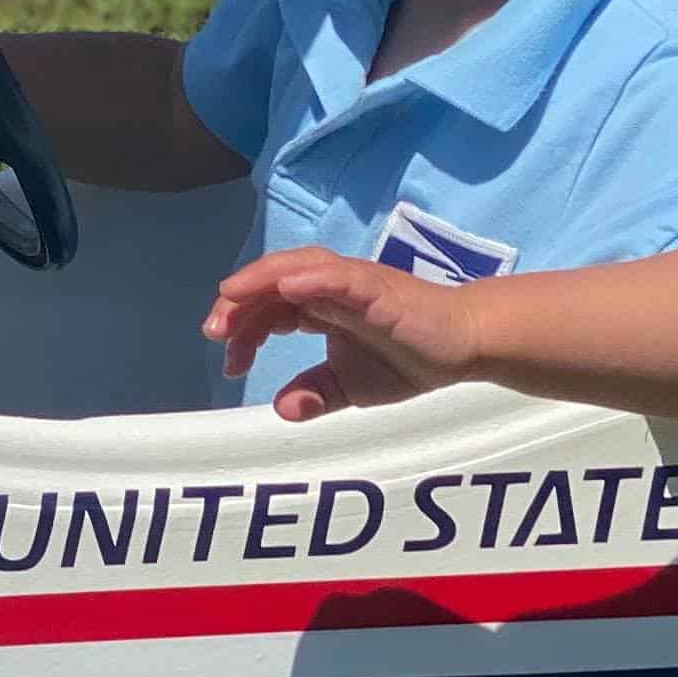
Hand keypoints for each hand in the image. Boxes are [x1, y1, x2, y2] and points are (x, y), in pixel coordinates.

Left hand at [204, 248, 487, 422]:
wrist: (464, 346)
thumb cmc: (409, 357)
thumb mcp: (350, 385)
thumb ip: (316, 393)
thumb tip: (281, 408)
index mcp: (320, 305)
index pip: (268, 306)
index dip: (242, 328)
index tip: (228, 361)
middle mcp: (331, 287)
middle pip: (272, 281)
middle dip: (238, 303)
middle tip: (214, 331)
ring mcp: (354, 283)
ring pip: (298, 267)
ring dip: (262, 279)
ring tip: (231, 295)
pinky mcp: (378, 287)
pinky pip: (340, 277)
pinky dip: (311, 277)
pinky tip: (288, 286)